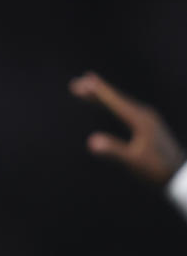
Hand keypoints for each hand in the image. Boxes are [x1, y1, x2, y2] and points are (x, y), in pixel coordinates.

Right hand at [69, 70, 185, 185]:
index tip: (85, 81)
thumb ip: (113, 150)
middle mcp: (144, 114)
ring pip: (122, 102)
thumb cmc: (156, 169)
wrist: (179, 175)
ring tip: (89, 87)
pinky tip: (110, 104)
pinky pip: (126, 108)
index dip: (98, 91)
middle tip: (78, 82)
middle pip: (117, 98)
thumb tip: (91, 142)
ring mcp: (148, 118)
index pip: (115, 102)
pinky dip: (113, 102)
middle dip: (97, 90)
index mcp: (140, 120)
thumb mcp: (133, 161)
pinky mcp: (148, 123)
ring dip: (104, 95)